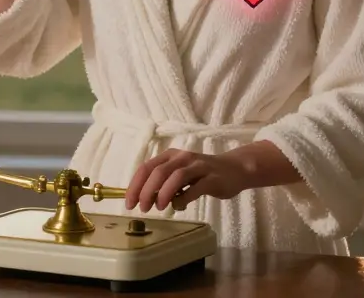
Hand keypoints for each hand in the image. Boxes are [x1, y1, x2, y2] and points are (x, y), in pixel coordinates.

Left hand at [124, 149, 250, 212]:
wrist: (235, 169)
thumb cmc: (203, 174)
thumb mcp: (180, 175)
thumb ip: (164, 184)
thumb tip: (147, 199)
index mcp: (171, 156)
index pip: (147, 167)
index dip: (135, 185)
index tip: (129, 202)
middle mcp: (183, 158)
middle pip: (158, 172)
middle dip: (146, 191)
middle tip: (142, 208)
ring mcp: (198, 167)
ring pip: (175, 177)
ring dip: (163, 193)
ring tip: (158, 208)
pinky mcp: (212, 179)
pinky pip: (194, 188)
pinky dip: (183, 198)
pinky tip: (178, 206)